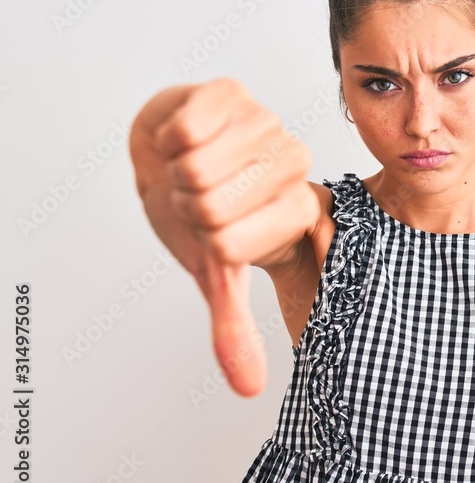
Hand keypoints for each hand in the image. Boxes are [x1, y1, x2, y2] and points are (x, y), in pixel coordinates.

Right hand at [129, 78, 318, 395]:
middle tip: (198, 196)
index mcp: (299, 210)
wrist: (169, 151)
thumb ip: (233, 324)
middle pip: (209, 207)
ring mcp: (267, 124)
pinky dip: (166, 139)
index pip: (230, 245)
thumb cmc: (196, 210)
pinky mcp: (234, 92)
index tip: (213, 229)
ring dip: (175, 171)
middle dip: (186, 205)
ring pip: (194, 168)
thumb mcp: (214, 267)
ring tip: (192, 166)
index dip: (203, 239)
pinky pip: (185, 130)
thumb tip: (249, 390)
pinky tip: (185, 138)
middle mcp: (294, 165)